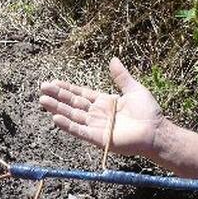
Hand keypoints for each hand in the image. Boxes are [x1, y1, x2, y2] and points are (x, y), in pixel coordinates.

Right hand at [40, 57, 164, 157]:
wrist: (156, 131)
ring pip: (72, 116)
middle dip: (57, 97)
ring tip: (42, 101)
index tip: (53, 82)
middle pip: (73, 104)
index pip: (81, 94)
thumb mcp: (134, 89)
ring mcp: (96, 127)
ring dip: (58, 109)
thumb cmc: (148, 112)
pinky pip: (79, 131)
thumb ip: (121, 76)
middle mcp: (97, 114)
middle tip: (42, 89)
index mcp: (104, 102)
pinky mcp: (97, 139)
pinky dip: (68, 125)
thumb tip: (113, 59)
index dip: (67, 88)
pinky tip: (55, 118)